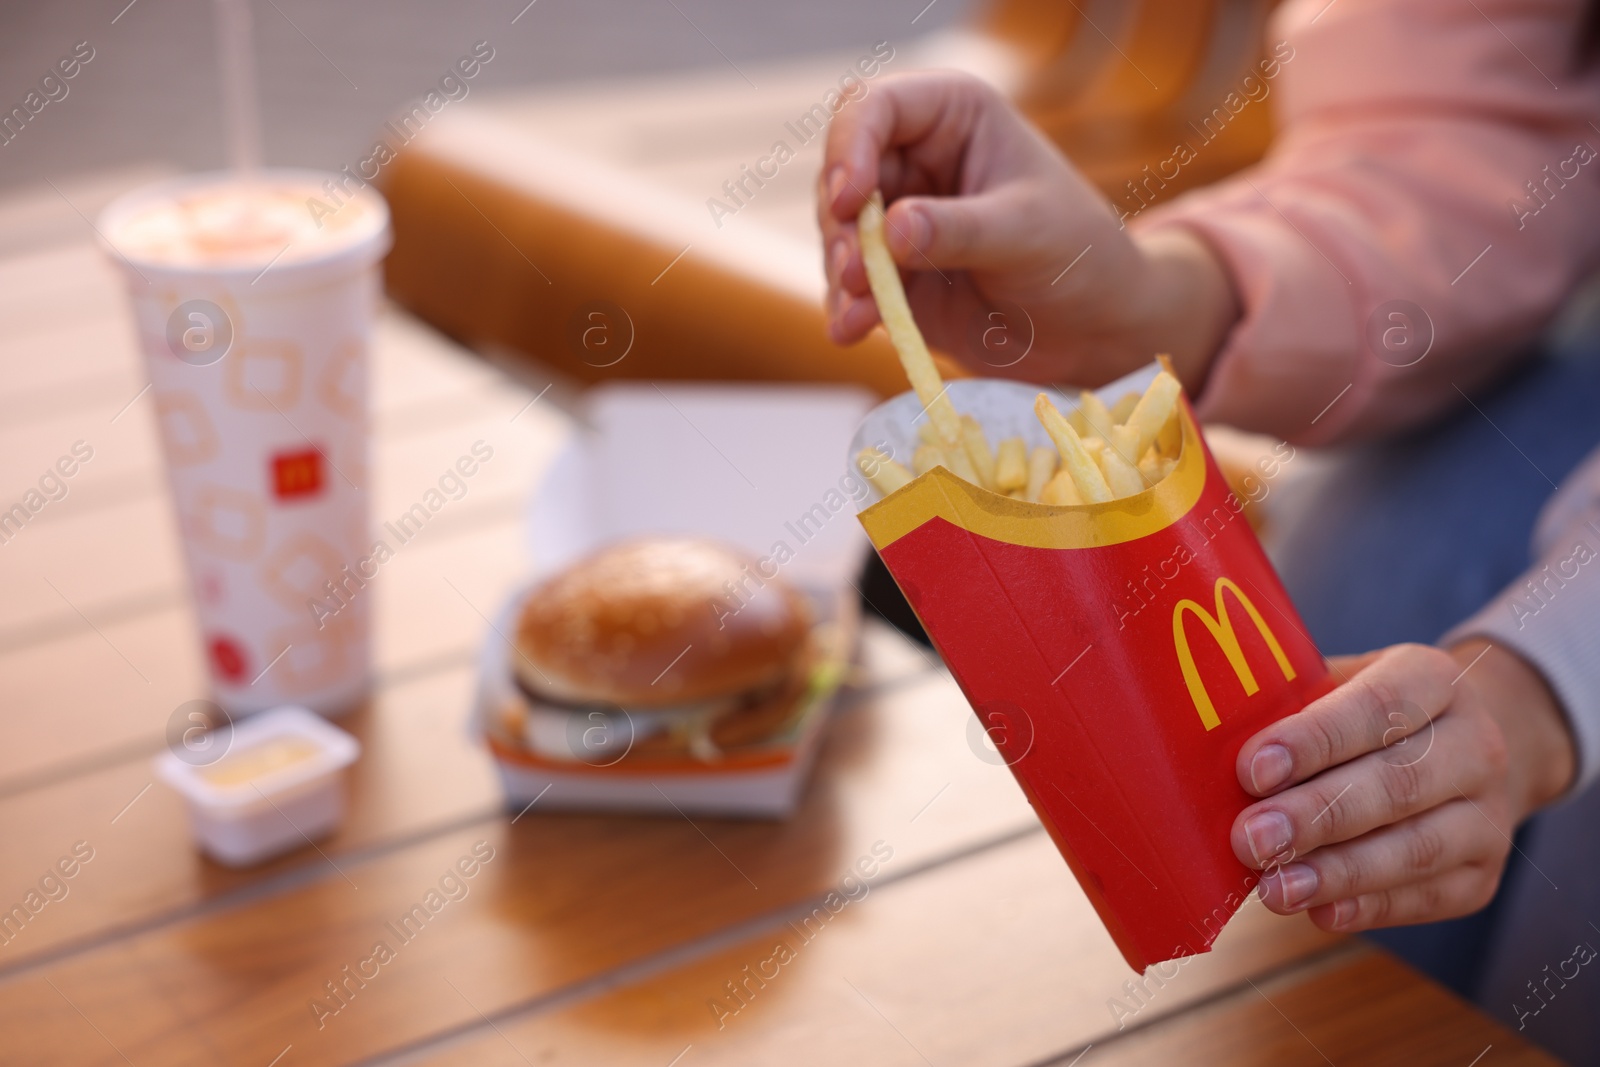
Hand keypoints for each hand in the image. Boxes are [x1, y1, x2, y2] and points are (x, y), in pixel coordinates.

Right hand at [817, 71, 1238, 389]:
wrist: (1091, 329)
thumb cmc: (1078, 256)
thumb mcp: (1026, 233)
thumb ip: (959, 230)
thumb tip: (893, 232)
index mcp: (953, 117)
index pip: (874, 107)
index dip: (849, 147)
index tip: (848, 202)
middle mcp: (916, 160)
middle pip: (842, 174)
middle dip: (842, 225)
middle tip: (856, 273)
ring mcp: (899, 219)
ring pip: (838, 232)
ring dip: (840, 272)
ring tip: (859, 313)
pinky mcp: (892, 274)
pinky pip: (850, 285)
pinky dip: (847, 307)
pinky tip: (850, 331)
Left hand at [1231, 641, 1573, 931]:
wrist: (1463, 750)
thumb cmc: (1366, 716)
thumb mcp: (1338, 684)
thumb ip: (1288, 705)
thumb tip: (1205, 737)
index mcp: (1435, 680)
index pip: (1378, 707)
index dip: (1314, 741)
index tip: (1252, 771)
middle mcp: (1476, 745)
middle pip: (1396, 784)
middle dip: (1315, 816)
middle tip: (1250, 839)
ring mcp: (1488, 816)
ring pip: (1415, 849)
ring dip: (1338, 873)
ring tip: (1274, 888)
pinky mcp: (1482, 876)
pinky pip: (1426, 897)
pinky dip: (1370, 907)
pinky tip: (1320, 912)